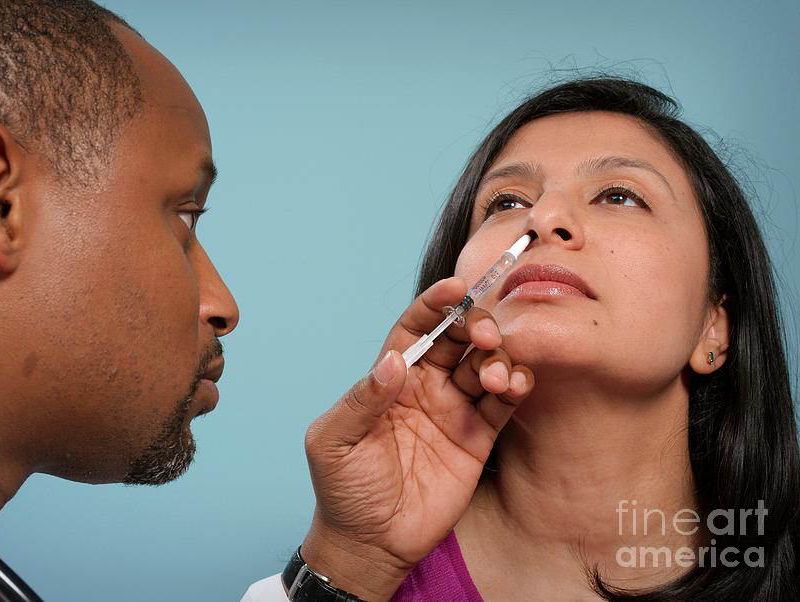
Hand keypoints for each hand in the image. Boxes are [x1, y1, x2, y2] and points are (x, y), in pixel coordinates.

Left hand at [300, 277, 534, 600]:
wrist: (369, 542)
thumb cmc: (342, 488)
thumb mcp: (334, 441)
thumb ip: (361, 400)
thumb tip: (392, 362)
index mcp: (391, 378)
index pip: (416, 329)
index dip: (434, 305)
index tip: (454, 287)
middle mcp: (426, 386)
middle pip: (458, 339)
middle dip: (475, 326)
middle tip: (484, 335)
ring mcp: (454, 410)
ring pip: (485, 366)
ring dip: (498, 358)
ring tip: (493, 375)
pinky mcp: (477, 438)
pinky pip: (502, 404)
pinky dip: (515, 387)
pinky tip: (513, 385)